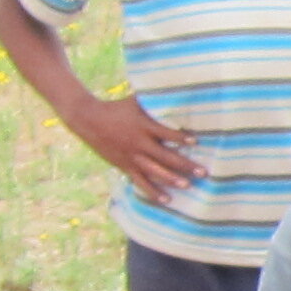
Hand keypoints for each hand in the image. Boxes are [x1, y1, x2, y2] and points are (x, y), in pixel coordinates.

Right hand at [62, 89, 201, 201]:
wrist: (88, 119)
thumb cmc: (116, 108)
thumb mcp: (135, 102)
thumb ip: (154, 102)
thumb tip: (174, 90)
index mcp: (143, 126)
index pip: (165, 133)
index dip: (179, 138)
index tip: (195, 142)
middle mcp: (139, 143)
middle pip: (164, 156)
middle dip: (184, 165)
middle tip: (203, 172)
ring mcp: (131, 157)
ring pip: (154, 171)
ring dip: (171, 180)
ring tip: (187, 186)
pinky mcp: (125, 166)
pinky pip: (140, 181)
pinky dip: (153, 191)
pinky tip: (166, 200)